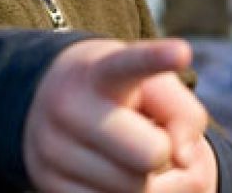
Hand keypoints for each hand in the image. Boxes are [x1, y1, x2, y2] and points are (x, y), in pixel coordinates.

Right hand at [25, 38, 212, 192]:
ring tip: (127, 154)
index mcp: (100, 71)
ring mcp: (52, 150)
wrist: (50, 105)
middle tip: (150, 136)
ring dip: (147, 180)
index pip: (129, 65)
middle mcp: (68, 107)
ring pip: (135, 191)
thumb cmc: (119, 94)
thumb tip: (183, 161)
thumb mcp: (152, 83)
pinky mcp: (47, 186)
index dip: (156, 59)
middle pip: (152, 155)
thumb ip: (184, 112)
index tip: (182, 52)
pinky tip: (111, 174)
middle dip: (163, 152)